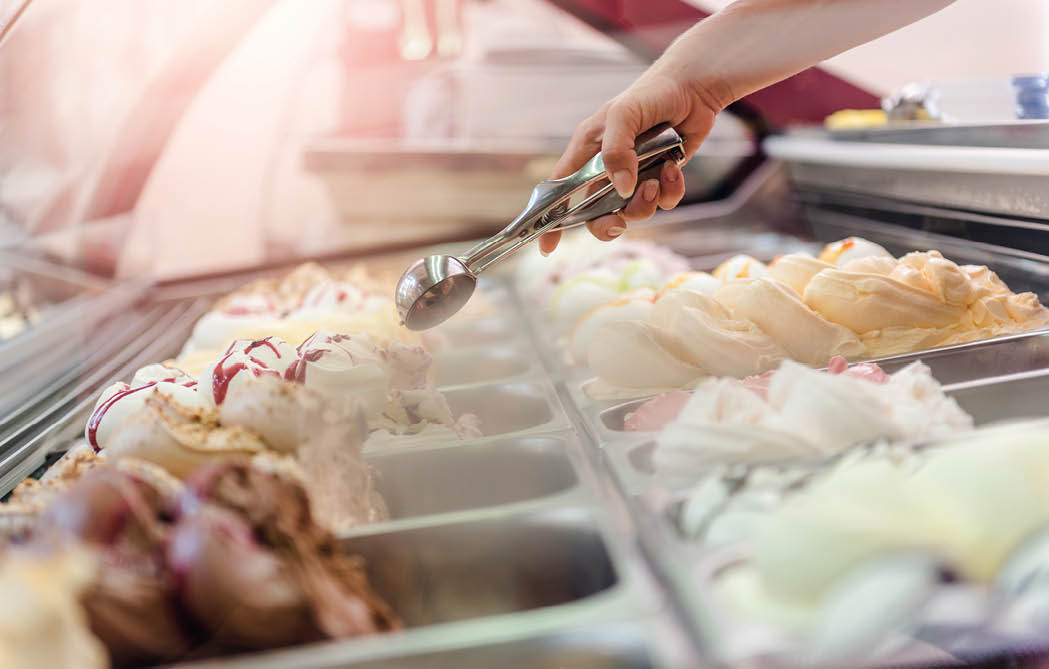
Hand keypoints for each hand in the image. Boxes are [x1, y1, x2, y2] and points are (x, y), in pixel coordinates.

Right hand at [538, 63, 723, 254]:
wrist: (693, 87)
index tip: (547, 247)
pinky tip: (674, 168)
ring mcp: (634, 175)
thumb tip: (620, 191)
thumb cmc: (649, 94)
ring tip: (656, 180)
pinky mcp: (660, 177)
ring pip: (632, 211)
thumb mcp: (623, 115)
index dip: (551, 221)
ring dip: (645, 204)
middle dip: (608, 222)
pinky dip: (670, 191)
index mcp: (586, 153)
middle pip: (595, 213)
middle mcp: (606, 168)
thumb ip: (616, 152)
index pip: (559, 192)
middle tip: (620, 221)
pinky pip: (662, 201)